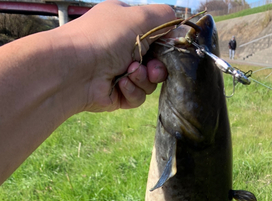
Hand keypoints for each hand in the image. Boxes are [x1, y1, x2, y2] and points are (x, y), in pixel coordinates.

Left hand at [58, 0, 175, 112]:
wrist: (75, 69)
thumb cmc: (104, 37)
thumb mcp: (139, 16)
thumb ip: (165, 17)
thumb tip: (180, 26)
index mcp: (126, 26)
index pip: (157, 36)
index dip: (167, 46)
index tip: (171, 51)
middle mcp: (123, 48)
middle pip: (157, 62)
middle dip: (158, 67)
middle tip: (153, 69)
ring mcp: (119, 72)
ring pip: (149, 82)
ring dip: (144, 79)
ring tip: (130, 73)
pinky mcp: (117, 94)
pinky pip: (137, 96)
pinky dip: (132, 91)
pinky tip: (121, 84)